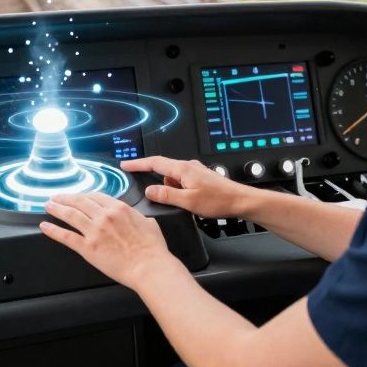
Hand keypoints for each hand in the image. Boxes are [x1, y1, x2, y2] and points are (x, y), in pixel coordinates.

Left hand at [41, 193, 180, 290]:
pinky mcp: (88, 247)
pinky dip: (53, 230)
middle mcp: (104, 216)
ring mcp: (94, 231)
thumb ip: (139, 218)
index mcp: (119, 208)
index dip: (84, 195)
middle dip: (66, 198)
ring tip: (48, 206)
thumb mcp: (149, 224)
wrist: (149, 266)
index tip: (78, 197)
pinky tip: (46, 226)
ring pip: (70, 215)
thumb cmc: (152, 249)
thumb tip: (139, 219)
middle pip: (79, 202)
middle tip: (57, 197)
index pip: (96, 196)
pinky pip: (66, 236)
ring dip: (57, 208)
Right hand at [122, 156, 254, 217]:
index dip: (138, 163)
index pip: (155, 163)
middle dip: (154, 179)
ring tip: (180, 203)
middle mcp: (188, 166)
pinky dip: (179, 189)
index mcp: (183, 169)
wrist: (241, 201)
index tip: (125, 164)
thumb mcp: (188, 201)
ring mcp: (196, 171)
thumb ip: (167, 195)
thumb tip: (150, 190)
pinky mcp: (201, 178)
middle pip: (163, 169)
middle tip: (149, 191)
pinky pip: (183, 181)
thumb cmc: (219, 200)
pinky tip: (186, 202)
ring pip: (173, 177)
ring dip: (169, 188)